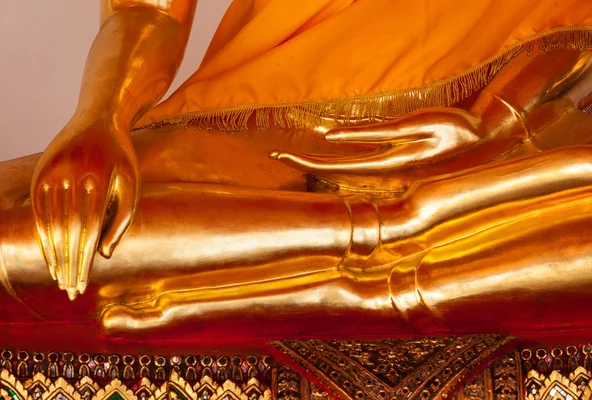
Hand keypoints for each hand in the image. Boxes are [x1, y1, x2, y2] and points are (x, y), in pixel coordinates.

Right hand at [31, 121, 138, 299]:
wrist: (99, 119)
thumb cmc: (120, 157)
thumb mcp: (131, 182)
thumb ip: (121, 218)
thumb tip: (105, 255)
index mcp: (99, 176)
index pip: (88, 229)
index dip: (84, 259)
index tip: (83, 283)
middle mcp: (72, 173)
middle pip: (68, 230)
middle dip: (69, 263)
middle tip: (70, 290)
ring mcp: (53, 171)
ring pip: (51, 222)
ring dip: (54, 254)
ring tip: (60, 279)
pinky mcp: (41, 172)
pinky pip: (38, 210)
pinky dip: (42, 234)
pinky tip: (48, 255)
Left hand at [270, 108, 481, 175]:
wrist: (488, 140)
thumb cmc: (455, 129)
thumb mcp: (413, 125)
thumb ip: (371, 135)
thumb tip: (330, 138)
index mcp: (385, 166)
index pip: (333, 167)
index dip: (304, 162)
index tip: (278, 156)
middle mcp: (383, 173)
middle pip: (333, 172)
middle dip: (303, 164)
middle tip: (275, 156)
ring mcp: (390, 170)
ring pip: (344, 168)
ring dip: (318, 161)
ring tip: (293, 153)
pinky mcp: (397, 162)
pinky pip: (360, 160)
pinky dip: (340, 154)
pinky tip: (328, 144)